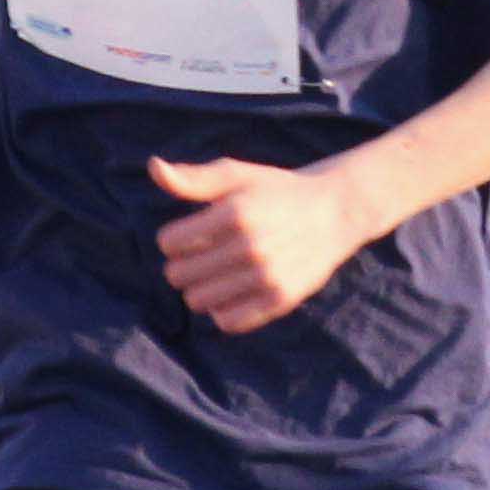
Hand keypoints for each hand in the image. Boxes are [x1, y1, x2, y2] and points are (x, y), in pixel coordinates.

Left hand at [145, 152, 367, 331]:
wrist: (335, 211)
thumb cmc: (277, 191)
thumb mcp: (237, 175)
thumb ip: (193, 178)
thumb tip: (154, 167)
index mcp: (234, 212)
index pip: (169, 243)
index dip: (174, 238)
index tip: (193, 234)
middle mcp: (250, 246)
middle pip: (178, 275)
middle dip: (183, 265)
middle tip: (203, 256)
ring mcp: (266, 276)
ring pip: (197, 301)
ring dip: (200, 289)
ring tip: (217, 274)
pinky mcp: (280, 300)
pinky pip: (228, 322)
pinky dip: (222, 310)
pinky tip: (233, 292)